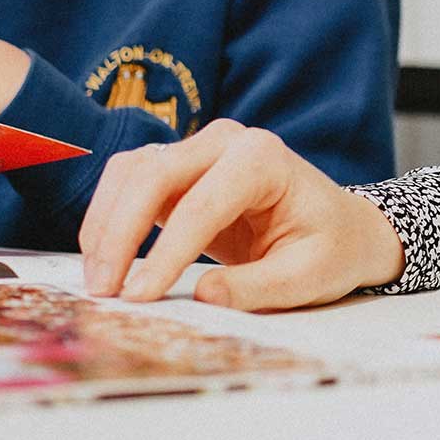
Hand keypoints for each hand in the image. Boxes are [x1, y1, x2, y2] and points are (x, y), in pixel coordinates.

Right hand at [77, 120, 404, 309]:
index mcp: (264, 158)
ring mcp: (198, 150)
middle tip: (104, 292)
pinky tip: (104, 260)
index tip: (139, 298)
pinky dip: (108, 218)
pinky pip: (128, 183)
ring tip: (99, 283)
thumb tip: (204, 296)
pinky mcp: (178, 170)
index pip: (202, 204)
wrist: (340, 228)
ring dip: (105, 225)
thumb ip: (258, 287)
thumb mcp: (310, 276)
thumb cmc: (331, 248)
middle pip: (154, 174)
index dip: (166, 253)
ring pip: (131, 173)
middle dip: (119, 233)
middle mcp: (227, 141)